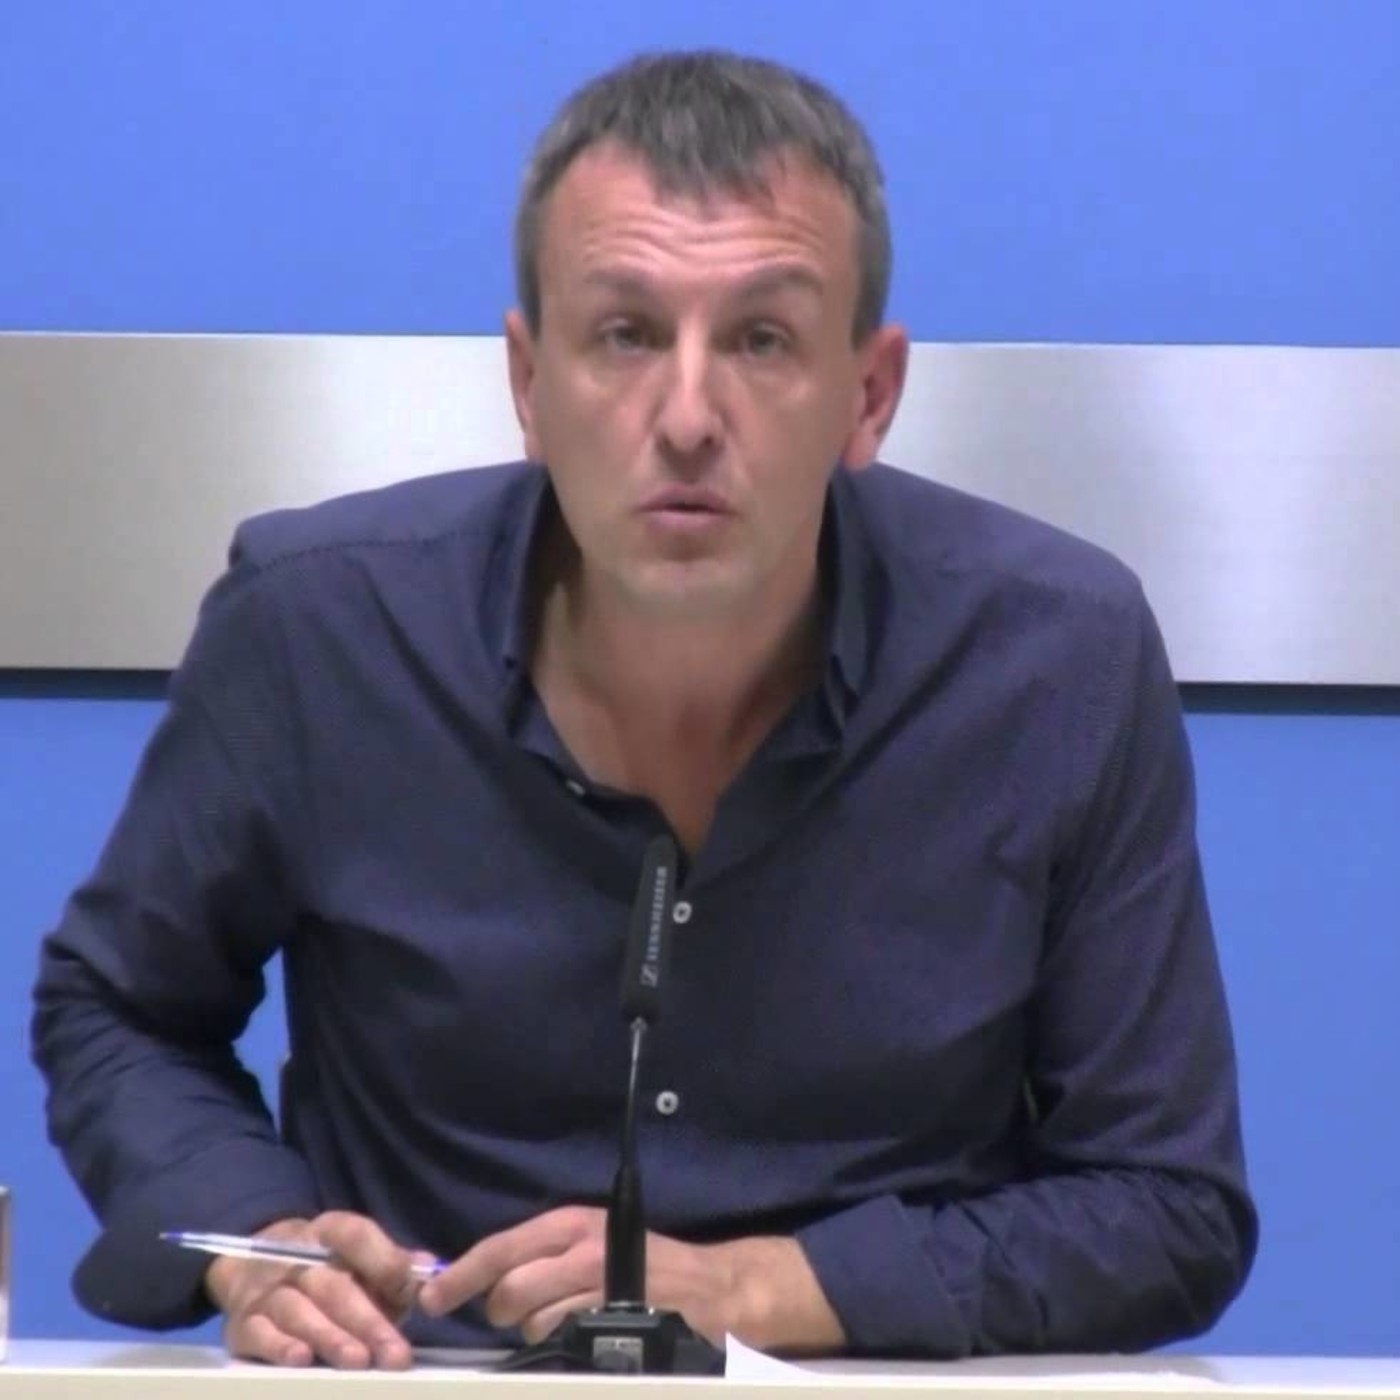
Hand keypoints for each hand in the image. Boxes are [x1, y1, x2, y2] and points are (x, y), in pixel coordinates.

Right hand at [205, 1212, 432, 1368]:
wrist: (250, 1270)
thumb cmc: (323, 1270)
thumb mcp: (355, 1257)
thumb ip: (391, 1265)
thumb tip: (428, 1271)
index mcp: (327, 1232)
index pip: (355, 1235)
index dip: (382, 1259)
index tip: (408, 1289)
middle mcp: (294, 1257)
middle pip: (332, 1286)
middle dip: (367, 1321)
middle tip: (394, 1354)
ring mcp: (265, 1291)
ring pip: (298, 1312)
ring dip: (330, 1338)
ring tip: (359, 1361)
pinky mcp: (241, 1324)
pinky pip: (258, 1335)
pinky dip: (278, 1347)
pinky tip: (301, 1360)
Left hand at [417, 1205, 844, 1353]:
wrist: (712, 1287)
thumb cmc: (646, 1260)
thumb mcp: (594, 1237)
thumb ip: (544, 1252)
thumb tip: (483, 1278)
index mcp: (571, 1223)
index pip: (499, 1248)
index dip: (459, 1276)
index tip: (430, 1297)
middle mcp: (581, 1249)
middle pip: (506, 1289)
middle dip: (502, 1309)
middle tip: (524, 1310)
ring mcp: (599, 1287)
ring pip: (531, 1323)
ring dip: (536, 1330)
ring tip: (568, 1319)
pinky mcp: (613, 1322)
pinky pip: (562, 1342)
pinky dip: (562, 1344)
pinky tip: (584, 1335)